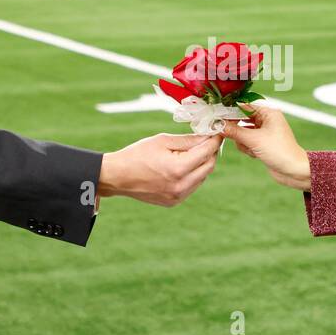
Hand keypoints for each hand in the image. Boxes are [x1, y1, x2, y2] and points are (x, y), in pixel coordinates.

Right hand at [97, 132, 221, 206]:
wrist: (118, 176)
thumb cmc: (138, 154)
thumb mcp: (163, 141)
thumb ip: (188, 140)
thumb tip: (207, 137)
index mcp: (178, 169)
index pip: (207, 152)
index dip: (215, 140)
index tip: (217, 132)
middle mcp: (181, 186)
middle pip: (209, 166)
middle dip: (211, 152)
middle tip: (207, 140)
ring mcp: (178, 196)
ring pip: (202, 177)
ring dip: (202, 164)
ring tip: (191, 152)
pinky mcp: (174, 202)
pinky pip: (192, 186)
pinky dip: (192, 175)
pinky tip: (182, 166)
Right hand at [221, 103, 310, 190]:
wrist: (294, 171)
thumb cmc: (280, 152)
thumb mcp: (254, 140)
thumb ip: (235, 132)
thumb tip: (219, 125)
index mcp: (269, 113)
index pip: (245, 106)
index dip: (231, 110)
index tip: (218, 115)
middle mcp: (266, 120)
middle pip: (242, 119)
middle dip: (236, 129)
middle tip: (225, 132)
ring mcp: (264, 132)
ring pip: (242, 132)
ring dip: (243, 141)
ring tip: (250, 148)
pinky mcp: (262, 144)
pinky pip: (246, 142)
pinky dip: (247, 148)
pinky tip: (255, 154)